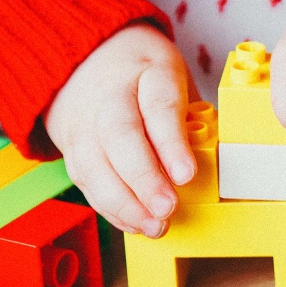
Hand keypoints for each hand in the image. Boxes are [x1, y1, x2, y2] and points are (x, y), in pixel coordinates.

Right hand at [44, 24, 195, 237]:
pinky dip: (111, 208)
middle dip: (144, 178)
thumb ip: (191, 115)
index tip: (187, 174)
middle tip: (167, 208)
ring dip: (125, 203)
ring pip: (95, 164)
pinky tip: (135, 223)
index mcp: (146, 71)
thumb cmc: (144, 74)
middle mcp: (109, 95)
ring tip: (155, 225)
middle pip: (119, 136)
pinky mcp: (71, 149)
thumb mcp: (175, 78)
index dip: (172, 143)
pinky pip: (86, 182)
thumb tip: (214, 158)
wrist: (84, 60)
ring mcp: (84, 122)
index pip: (159, 106)